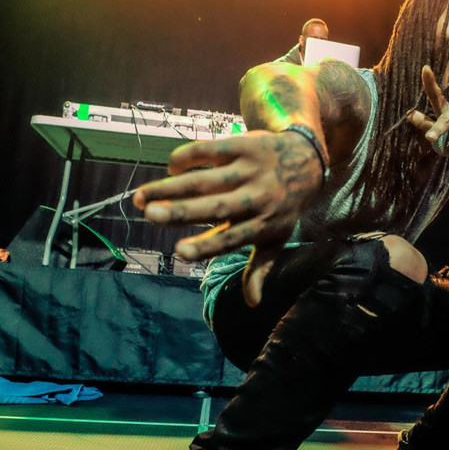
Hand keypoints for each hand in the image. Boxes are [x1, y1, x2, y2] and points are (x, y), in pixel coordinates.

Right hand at [132, 129, 322, 304]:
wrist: (306, 160)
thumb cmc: (284, 207)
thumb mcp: (277, 238)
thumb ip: (260, 268)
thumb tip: (253, 304)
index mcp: (263, 225)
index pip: (232, 239)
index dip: (206, 247)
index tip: (178, 253)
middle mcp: (256, 198)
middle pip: (215, 207)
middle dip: (181, 212)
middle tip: (149, 216)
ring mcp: (249, 170)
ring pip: (205, 179)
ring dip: (171, 187)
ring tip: (141, 197)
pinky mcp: (242, 146)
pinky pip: (210, 150)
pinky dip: (187, 157)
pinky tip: (171, 168)